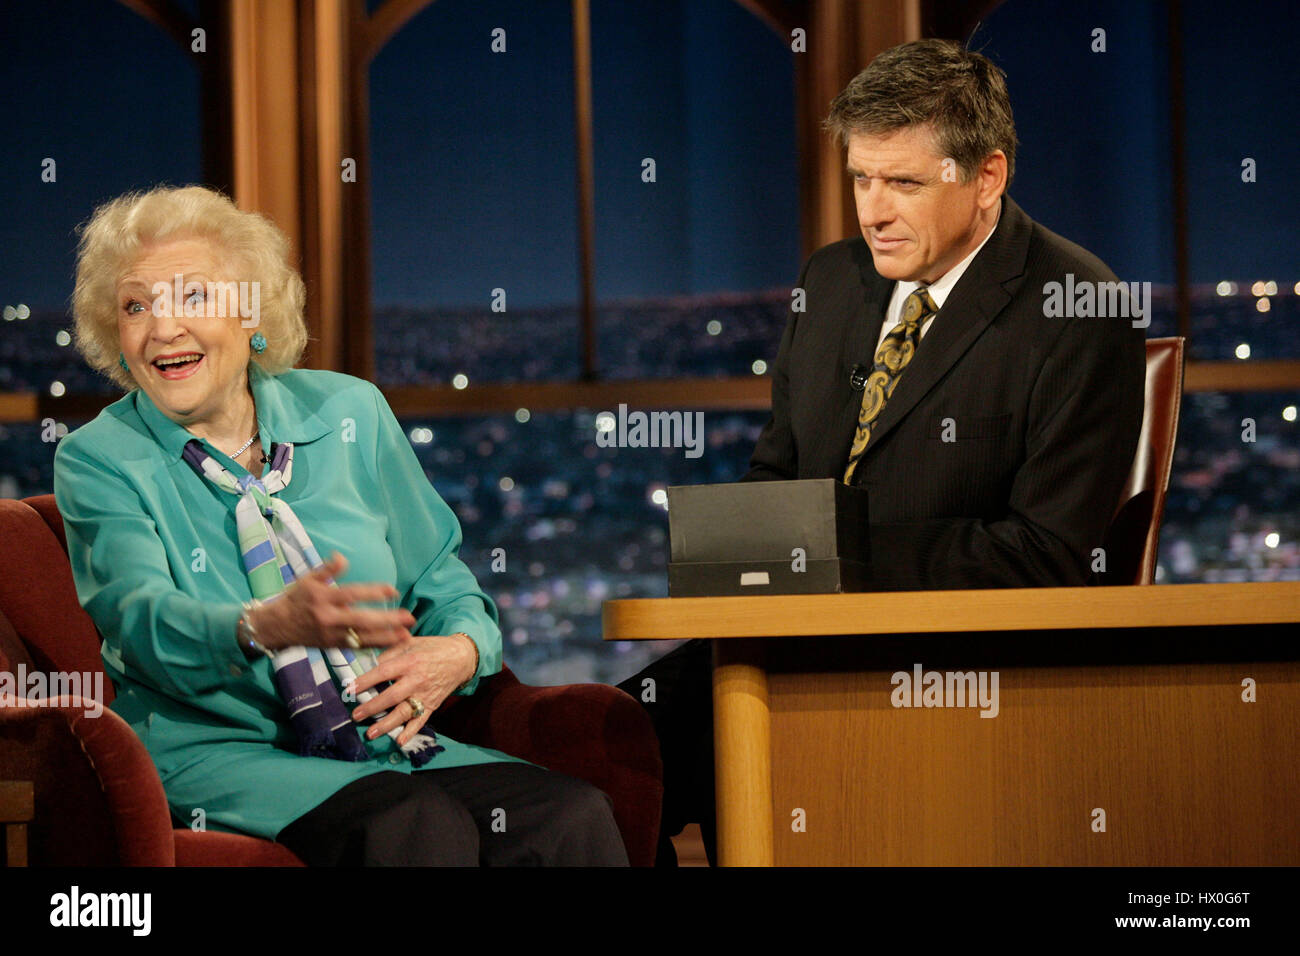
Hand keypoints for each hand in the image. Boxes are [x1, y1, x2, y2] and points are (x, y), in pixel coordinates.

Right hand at [248, 551, 415, 651]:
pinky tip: (392, 644)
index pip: (352, 595)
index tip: (393, 590)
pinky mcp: (334, 646)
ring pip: (362, 639)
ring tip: (407, 635)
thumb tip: (342, 557)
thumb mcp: (308, 579)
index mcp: (323, 599)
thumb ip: (327, 569)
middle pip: (361, 620)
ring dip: (386, 638)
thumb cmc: (295, 599)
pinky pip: (357, 648)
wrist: (276, 627)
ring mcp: (332, 635)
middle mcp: (329, 619)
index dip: (373, 592)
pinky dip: (375, 647)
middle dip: (387, 620)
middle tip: (409, 617)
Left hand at [347, 633, 478, 744]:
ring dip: (386, 724)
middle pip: (392, 696)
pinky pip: (420, 721)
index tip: (349, 689)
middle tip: (356, 714)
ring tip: (371, 733)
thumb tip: (368, 663)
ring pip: (404, 712)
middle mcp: (417, 679)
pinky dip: (411, 732)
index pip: (384, 672)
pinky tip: (399, 741)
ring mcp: (425, 694)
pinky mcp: (432, 705)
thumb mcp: (411, 643)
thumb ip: (390, 652)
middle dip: (372, 707)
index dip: (365, 681)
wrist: (461, 658)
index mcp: (410, 661)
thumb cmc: (433, 648)